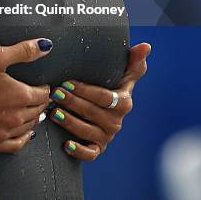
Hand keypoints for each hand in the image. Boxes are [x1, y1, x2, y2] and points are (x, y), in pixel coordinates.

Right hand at [0, 38, 52, 152]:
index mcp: (20, 95)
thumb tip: (44, 46)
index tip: (42, 84)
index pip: (43, 94)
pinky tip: (24, 133)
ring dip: (33, 118)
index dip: (44, 87)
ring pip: (29, 127)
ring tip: (33, 112)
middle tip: (39, 96)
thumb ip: (23, 51)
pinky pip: (16, 145)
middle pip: (37, 110)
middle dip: (40, 102)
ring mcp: (4, 133)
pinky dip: (24, 138)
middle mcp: (16, 117)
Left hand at [48, 42, 150, 159]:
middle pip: (92, 112)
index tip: (68, 82)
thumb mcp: (122, 72)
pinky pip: (90, 153)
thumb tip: (146, 46)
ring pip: (87, 131)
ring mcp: (107, 135)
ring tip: (54, 112)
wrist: (102, 106)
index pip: (104, 97)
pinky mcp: (98, 148)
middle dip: (72, 102)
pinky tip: (66, 144)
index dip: (85, 90)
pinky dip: (78, 150)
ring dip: (70, 122)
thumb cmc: (111, 84)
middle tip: (55, 93)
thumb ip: (133, 60)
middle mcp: (116, 120)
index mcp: (124, 101)